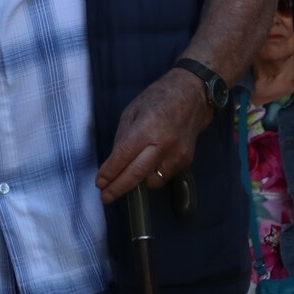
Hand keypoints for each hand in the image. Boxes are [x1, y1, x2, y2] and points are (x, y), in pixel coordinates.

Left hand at [94, 69, 212, 203]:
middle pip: (137, 174)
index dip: (110, 172)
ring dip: (137, 182)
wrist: (193, 96)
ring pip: (152, 181)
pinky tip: (148, 166)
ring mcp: (177, 154)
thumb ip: (123, 137)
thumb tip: (114, 163)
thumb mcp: (132, 111)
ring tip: (128, 175)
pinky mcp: (186, 161)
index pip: (124, 155)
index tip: (100, 183)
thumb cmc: (158, 99)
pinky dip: (153, 175)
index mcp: (147, 127)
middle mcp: (163, 143)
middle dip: (119, 188)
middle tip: (105, 197)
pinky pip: (164, 176)